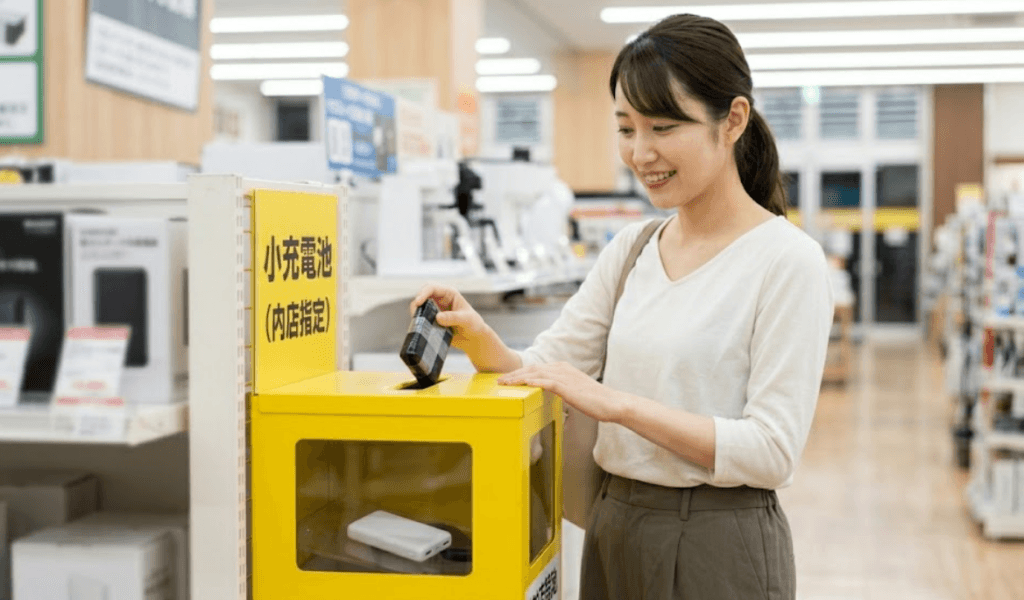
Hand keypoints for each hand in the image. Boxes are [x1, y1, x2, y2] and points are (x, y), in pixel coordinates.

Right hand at [411, 284, 491, 354]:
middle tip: (415, 312)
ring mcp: (435, 309)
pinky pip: (421, 318)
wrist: (473, 338)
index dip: (423, 293)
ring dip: (416, 312)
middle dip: (417, 301)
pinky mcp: (432, 320)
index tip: (418, 302)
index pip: (432, 288)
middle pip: (422, 294)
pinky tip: (421, 327)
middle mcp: (440, 299)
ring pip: (419, 306)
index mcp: (449, 293)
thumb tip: (437, 317)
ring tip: (418, 321)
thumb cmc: (473, 325)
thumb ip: (453, 318)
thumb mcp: (466, 320)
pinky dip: (418, 321)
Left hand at [497, 362, 626, 422]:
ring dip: (518, 378)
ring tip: (504, 383)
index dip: (519, 373)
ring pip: (535, 374)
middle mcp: (562, 369)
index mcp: (562, 368)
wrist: (611, 403)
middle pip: (531, 369)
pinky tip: (523, 384)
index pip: (535, 369)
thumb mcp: (573, 392)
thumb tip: (548, 395)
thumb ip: (560, 390)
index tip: (507, 378)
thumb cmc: (594, 401)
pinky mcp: (568, 386)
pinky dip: (533, 382)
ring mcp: (565, 376)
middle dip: (514, 374)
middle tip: (498, 380)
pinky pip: (547, 382)